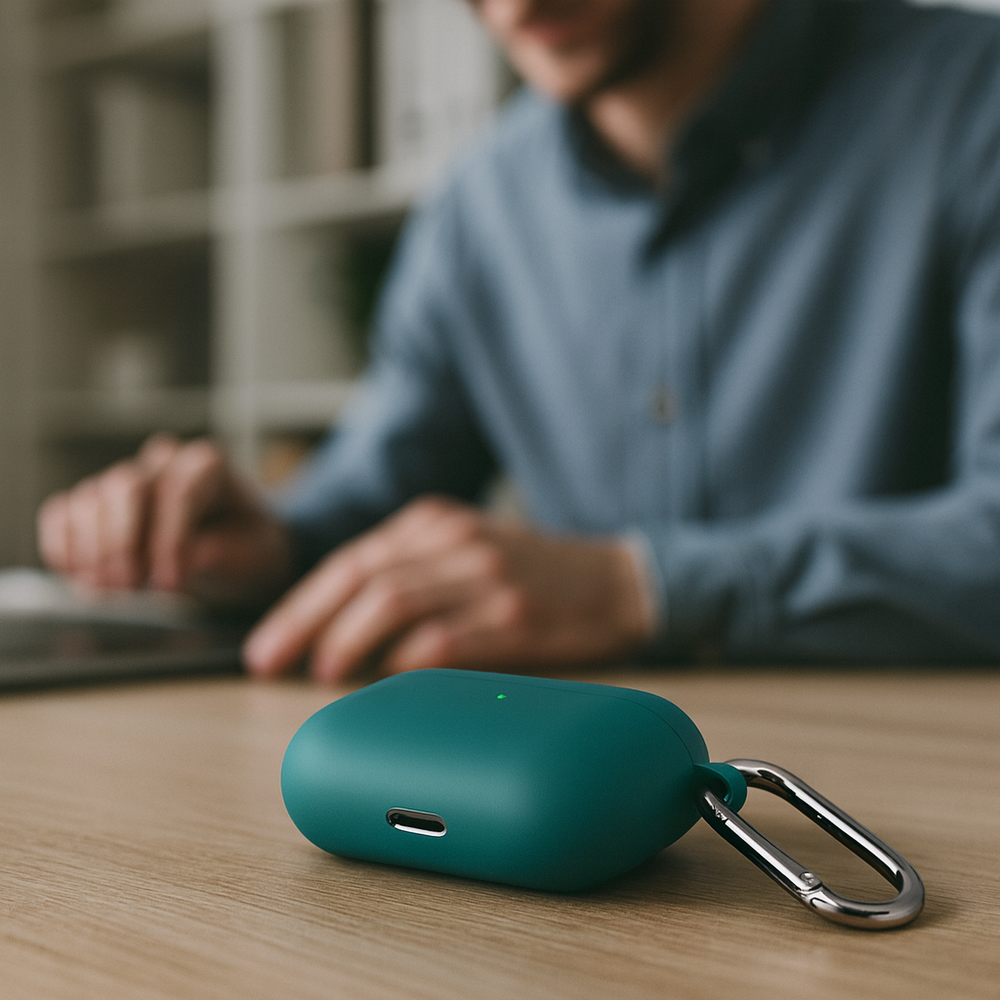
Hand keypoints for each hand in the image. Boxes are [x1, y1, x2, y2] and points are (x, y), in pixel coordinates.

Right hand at [36, 434, 293, 606]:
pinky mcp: (99, 505)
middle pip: (126, 485)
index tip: (171, 582)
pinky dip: (61, 542)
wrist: (237, 554)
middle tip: (130, 585)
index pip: (179, 491)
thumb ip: (219, 553)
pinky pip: (63, 511)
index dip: (170, 539)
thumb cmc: (248, 549)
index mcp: (208, 467)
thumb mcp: (252, 555)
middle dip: (124, 539)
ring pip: (92, 496)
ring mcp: (127, 480)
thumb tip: (183, 558)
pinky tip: (74, 572)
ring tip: (108, 589)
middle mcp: (163, 464)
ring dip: (92, 546)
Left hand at [243, 496, 656, 680]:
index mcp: (434, 522)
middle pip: (360, 577)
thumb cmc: (531, 574)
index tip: (265, 643)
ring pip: (393, 601)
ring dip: (346, 640)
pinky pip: (444, 640)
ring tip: (322, 673)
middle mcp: (455, 540)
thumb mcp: (465, 551)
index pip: (350, 559)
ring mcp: (486, 575)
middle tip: (268, 661)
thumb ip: (408, 575)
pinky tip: (384, 681)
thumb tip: (337, 630)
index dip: (299, 604)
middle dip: (304, 622)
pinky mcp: (515, 616)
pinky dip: (405, 662)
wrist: (617, 582)